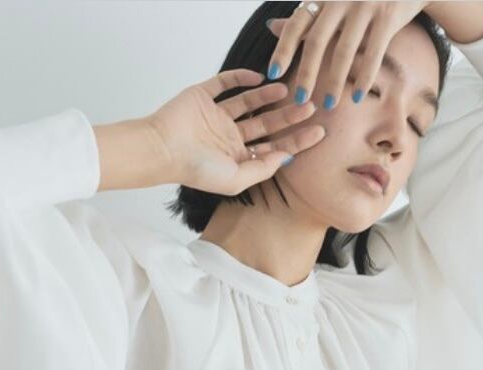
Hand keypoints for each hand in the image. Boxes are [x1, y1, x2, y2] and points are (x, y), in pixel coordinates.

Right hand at [146, 68, 325, 195]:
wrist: (163, 149)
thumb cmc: (196, 170)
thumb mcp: (236, 178)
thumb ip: (262, 169)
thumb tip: (287, 157)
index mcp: (237, 158)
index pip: (273, 148)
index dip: (297, 140)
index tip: (319, 132)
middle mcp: (228, 137)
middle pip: (266, 125)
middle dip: (288, 117)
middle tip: (310, 106)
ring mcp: (216, 116)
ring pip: (248, 103)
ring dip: (268, 96)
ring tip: (287, 89)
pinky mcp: (203, 97)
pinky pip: (224, 83)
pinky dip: (241, 77)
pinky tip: (258, 78)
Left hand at [266, 1, 428, 108]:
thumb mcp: (332, 0)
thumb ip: (306, 15)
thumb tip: (271, 27)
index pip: (297, 23)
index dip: (283, 49)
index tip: (272, 74)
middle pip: (317, 40)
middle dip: (306, 73)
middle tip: (299, 100)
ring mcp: (365, 4)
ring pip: (344, 50)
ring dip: (334, 81)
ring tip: (328, 105)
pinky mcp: (388, 15)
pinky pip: (373, 52)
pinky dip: (364, 77)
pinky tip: (356, 97)